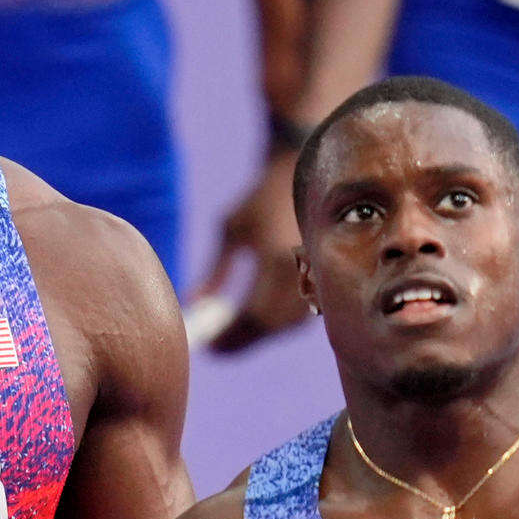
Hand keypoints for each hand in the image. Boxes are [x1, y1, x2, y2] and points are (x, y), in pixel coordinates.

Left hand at [188, 153, 310, 354]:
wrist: (302, 172)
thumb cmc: (260, 198)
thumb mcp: (230, 230)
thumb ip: (214, 271)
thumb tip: (193, 303)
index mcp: (274, 258)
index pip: (253, 315)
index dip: (230, 337)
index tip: (209, 347)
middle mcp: (301, 270)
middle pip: (272, 326)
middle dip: (243, 341)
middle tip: (218, 347)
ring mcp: (318, 274)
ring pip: (289, 324)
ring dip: (261, 333)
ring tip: (234, 333)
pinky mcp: (326, 275)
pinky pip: (302, 312)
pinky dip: (278, 322)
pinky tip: (258, 320)